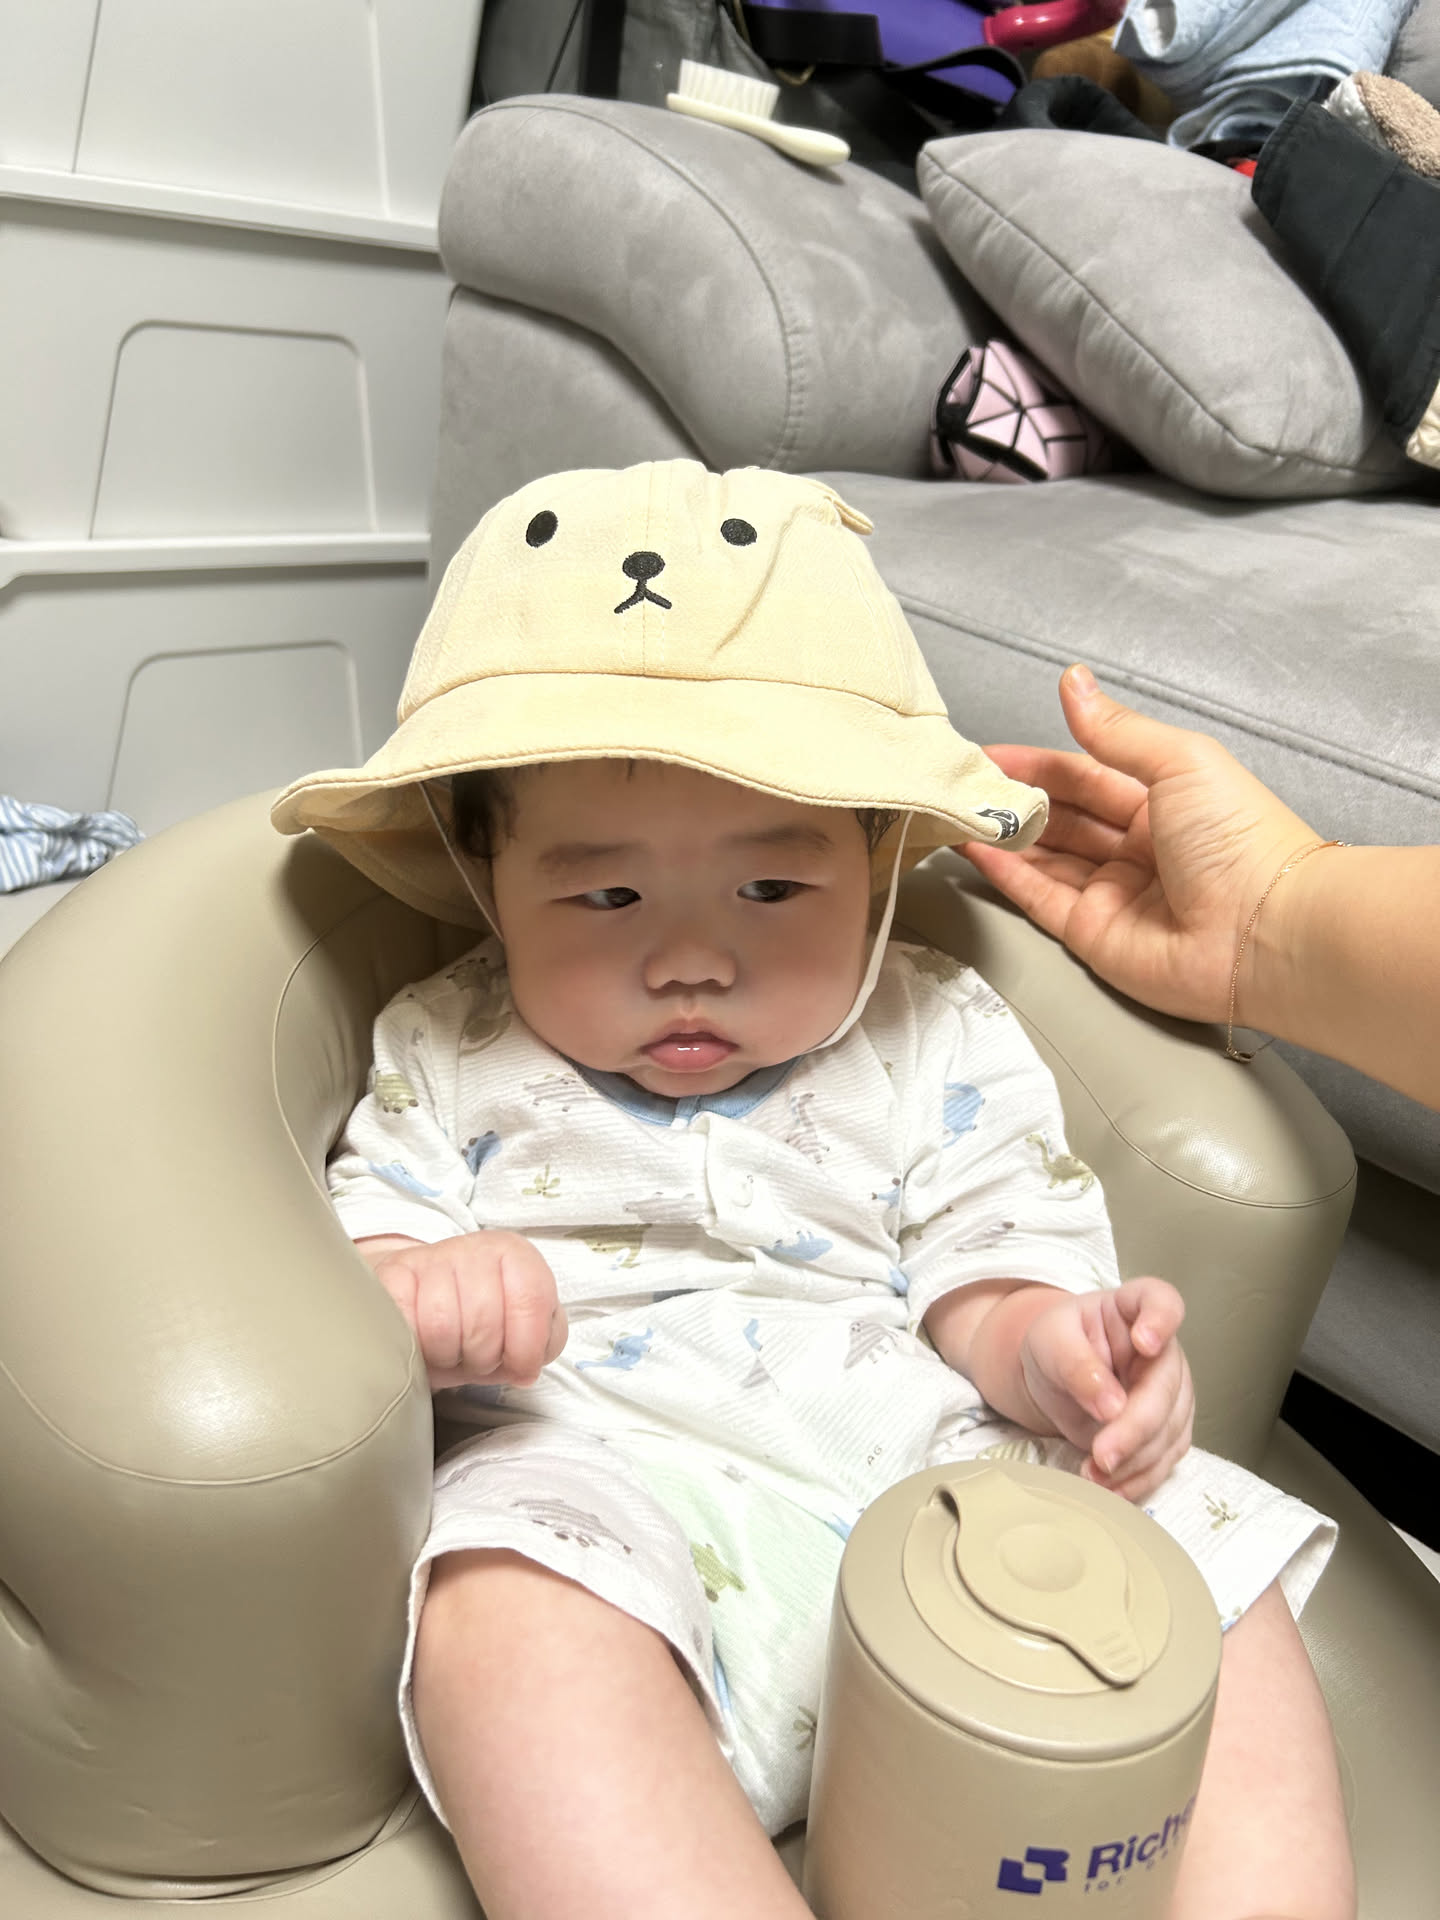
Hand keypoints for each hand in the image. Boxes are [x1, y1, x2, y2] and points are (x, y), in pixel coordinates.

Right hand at [359, 1231, 566, 1388]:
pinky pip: (403, 1322)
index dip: (525, 1348)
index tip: (517, 1365)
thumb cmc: (483, 1323)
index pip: (531, 1299)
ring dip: (445, 1355)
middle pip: (483, 1323)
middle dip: (481, 1357)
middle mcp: (476, 1248)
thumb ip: (543, 1344)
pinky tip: (420, 1344)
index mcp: (517, 1255)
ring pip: (440, 1327)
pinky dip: (413, 1347)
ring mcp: (430, 1257)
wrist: (426, 1304)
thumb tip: (526, 1367)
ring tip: (449, 1350)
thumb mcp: (525, 1333)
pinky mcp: (392, 1274)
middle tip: (474, 1355)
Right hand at [960, 665, 1321, 1025]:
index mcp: (1164, 803)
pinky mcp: (1094, 936)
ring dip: (1002, 835)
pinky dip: (1005, 874)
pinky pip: (1039, 899)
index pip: (1085, 776)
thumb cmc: (1241, 840)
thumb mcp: (1179, 762)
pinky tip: (973, 849)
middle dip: (1014, 800)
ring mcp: (1114, 894)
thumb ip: (1114, 730)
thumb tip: (1074, 682)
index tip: (989, 753)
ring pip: (1044, 858)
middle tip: (963, 783)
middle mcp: (1137, 849)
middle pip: (1061, 819)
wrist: (1265, 931)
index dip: (1038, 764)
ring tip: (957, 811)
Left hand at [1017, 1278, 1193, 1502]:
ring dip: (1135, 1460)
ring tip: (1094, 1475)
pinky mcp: (1168, 1429)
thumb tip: (1111, 1405)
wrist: (1055, 1377)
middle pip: (1167, 1384)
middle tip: (1103, 1455)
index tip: (1145, 1343)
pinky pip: (1164, 1459)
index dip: (1161, 1320)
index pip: (1161, 1301)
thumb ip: (1076, 1365)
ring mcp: (1171, 1391)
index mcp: (1133, 1307)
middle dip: (1137, 1426)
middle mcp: (1163, 1349)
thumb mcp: (1049, 1341)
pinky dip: (1138, 1478)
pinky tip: (1110, 1488)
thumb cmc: (1055, 1345)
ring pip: (1169, 1429)